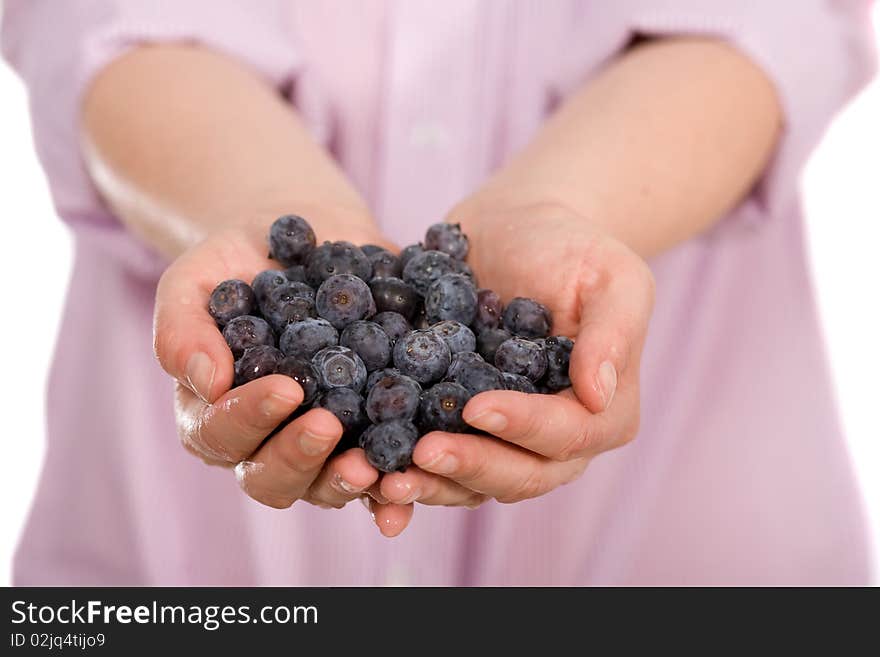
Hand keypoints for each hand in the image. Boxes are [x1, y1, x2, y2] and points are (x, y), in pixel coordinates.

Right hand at [153, 222, 401, 513]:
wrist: (306, 240)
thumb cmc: (236, 262)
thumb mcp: (195, 281)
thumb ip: (183, 331)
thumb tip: (209, 384)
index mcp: (213, 414)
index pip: (220, 433)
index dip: (249, 418)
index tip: (285, 388)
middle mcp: (264, 442)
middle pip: (271, 479)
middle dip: (299, 457)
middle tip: (328, 427)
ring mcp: (319, 446)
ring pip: (324, 486)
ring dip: (347, 482)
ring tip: (373, 467)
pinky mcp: (368, 435)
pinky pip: (380, 474)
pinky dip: (394, 488)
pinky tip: (409, 485)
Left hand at [376, 202, 654, 508]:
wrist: (518, 228)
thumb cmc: (574, 247)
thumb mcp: (613, 275)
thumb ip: (612, 333)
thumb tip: (599, 395)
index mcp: (603, 411)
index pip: (567, 434)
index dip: (524, 427)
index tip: (477, 407)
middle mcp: (556, 439)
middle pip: (519, 474)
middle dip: (472, 466)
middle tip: (423, 453)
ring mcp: (504, 439)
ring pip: (473, 481)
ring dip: (432, 485)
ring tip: (386, 478)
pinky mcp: (458, 426)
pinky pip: (434, 460)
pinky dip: (402, 467)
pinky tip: (366, 468)